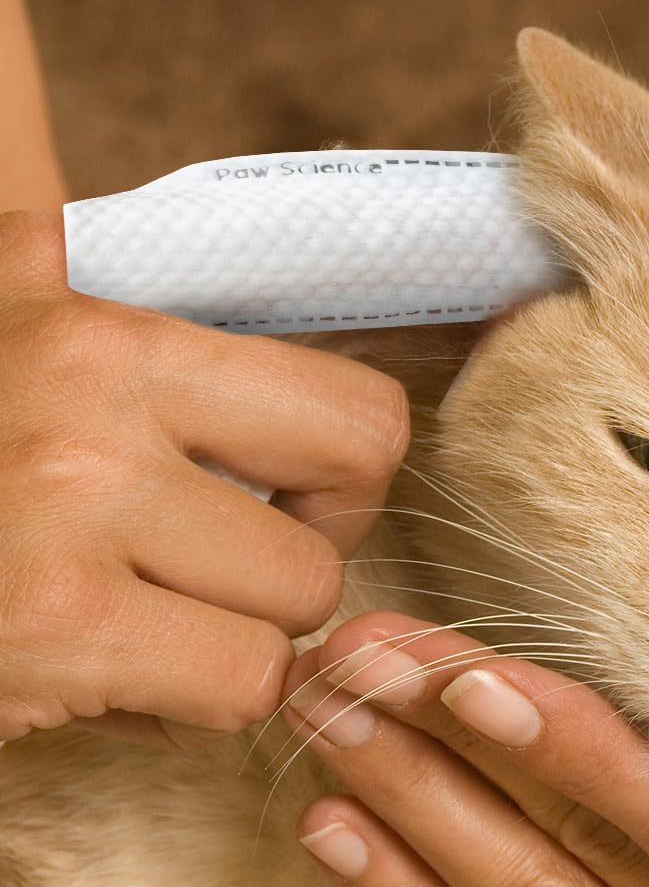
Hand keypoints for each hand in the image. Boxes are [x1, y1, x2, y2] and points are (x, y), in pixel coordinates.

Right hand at [0, 211, 409, 746]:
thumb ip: (51, 272)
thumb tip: (88, 177)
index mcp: (105, 337)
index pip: (359, 414)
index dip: (347, 479)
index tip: (291, 503)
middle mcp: (95, 416)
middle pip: (338, 527)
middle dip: (292, 573)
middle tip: (220, 575)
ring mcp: (71, 528)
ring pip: (291, 623)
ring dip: (234, 646)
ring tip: (146, 626)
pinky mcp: (52, 633)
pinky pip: (230, 692)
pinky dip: (185, 709)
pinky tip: (108, 679)